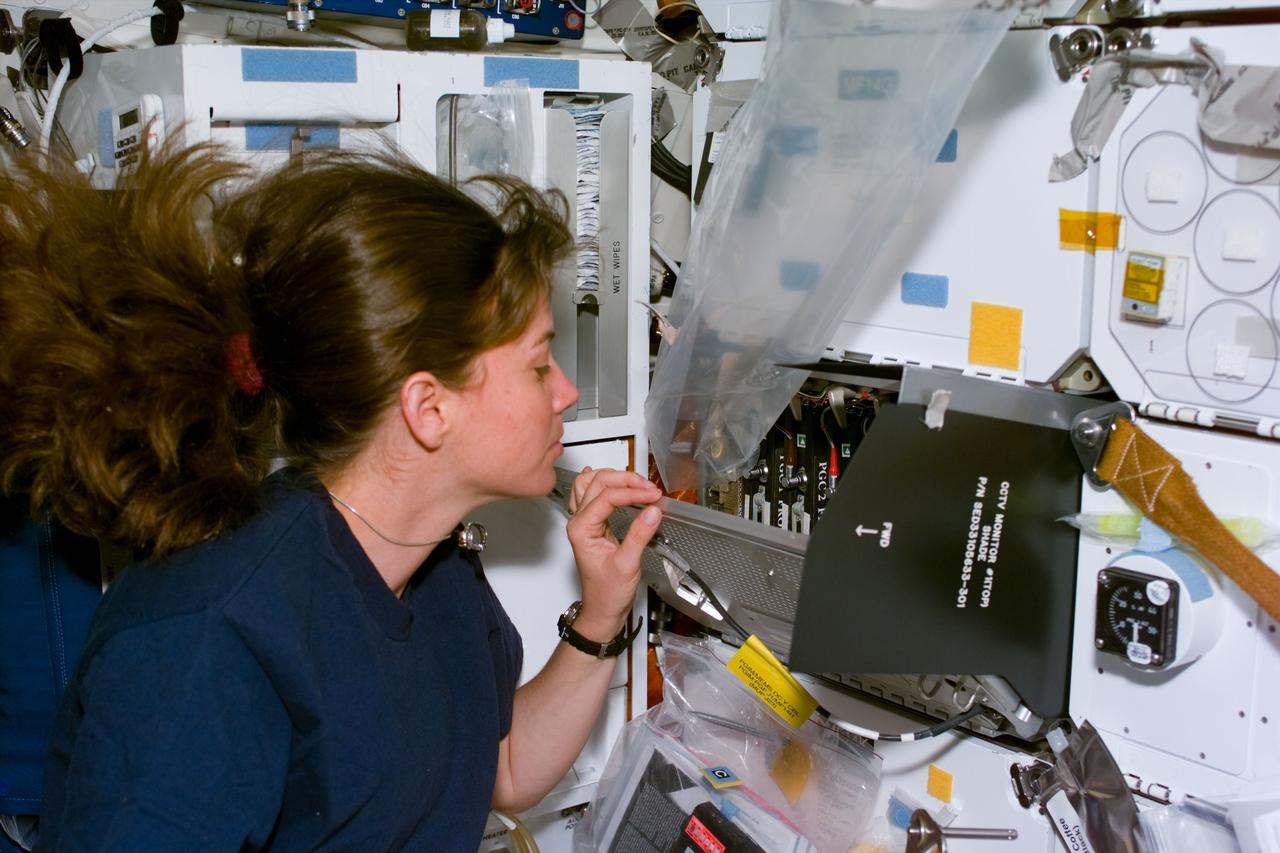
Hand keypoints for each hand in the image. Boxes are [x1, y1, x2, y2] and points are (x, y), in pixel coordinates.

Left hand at [565, 467, 662, 642]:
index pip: (607, 497)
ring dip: (613, 477)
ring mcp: (584, 522)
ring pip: (591, 484)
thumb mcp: (627, 565)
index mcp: (582, 529)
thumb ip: (639, 535)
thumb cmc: (607, 593)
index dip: (632, 492)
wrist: (602, 610)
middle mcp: (579, 522)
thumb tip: (653, 510)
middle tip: (650, 488)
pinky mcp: (592, 525)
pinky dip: (599, 483)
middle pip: (598, 484)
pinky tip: (603, 476)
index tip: (654, 495)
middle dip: (625, 480)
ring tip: (636, 481)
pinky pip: (589, 495)